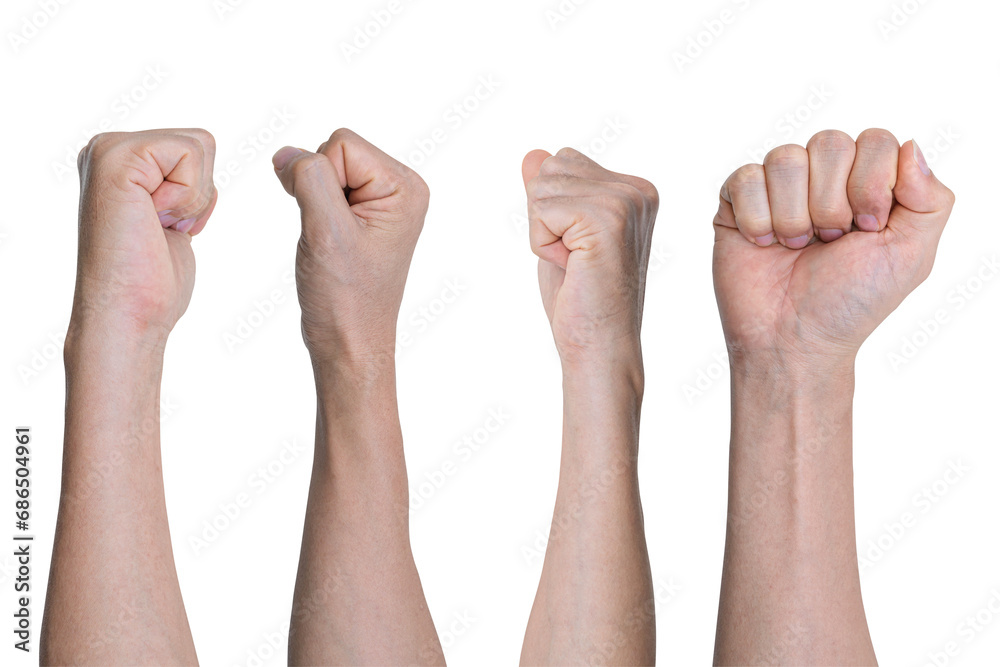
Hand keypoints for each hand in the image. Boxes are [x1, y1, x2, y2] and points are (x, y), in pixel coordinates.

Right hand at [72, 129, 217, 342]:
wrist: (127, 316)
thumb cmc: (152, 282)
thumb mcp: (173, 218)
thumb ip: (181, 185)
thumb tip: (205, 153)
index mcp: (118, 160)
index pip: (197, 148)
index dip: (199, 196)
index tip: (165, 228)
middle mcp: (105, 148)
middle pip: (202, 142)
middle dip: (198, 193)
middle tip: (160, 228)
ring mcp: (106, 150)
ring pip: (200, 146)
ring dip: (193, 198)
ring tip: (155, 226)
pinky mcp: (116, 160)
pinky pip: (190, 154)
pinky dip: (187, 197)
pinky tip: (154, 221)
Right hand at [272, 129, 428, 361]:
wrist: (349, 344)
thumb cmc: (345, 298)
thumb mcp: (325, 231)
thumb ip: (309, 179)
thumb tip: (287, 153)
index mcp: (405, 187)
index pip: (341, 144)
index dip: (320, 180)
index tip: (331, 226)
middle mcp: (400, 189)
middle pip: (334, 151)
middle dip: (318, 189)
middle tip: (329, 237)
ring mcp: (382, 203)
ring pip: (324, 169)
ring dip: (313, 202)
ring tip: (329, 243)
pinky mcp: (363, 216)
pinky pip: (324, 189)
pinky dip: (313, 210)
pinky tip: (325, 241)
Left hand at [521, 148, 658, 363]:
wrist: (599, 345)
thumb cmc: (580, 298)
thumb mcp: (559, 235)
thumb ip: (551, 192)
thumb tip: (532, 154)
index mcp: (634, 189)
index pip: (563, 161)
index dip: (552, 209)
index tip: (579, 248)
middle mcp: (636, 190)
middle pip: (551, 166)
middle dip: (544, 215)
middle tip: (573, 258)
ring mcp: (625, 201)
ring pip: (542, 186)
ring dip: (542, 231)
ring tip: (574, 263)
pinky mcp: (607, 217)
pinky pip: (540, 209)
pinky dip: (541, 243)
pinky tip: (571, 267)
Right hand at [713, 129, 954, 361]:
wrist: (793, 340)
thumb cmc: (850, 303)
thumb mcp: (910, 256)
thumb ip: (931, 199)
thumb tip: (911, 145)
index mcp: (866, 182)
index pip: (875, 141)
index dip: (871, 184)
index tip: (866, 230)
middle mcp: (822, 177)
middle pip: (829, 142)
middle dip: (831, 203)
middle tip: (829, 242)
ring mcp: (777, 187)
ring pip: (785, 158)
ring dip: (793, 215)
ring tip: (795, 247)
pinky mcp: (737, 202)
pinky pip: (745, 178)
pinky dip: (758, 220)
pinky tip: (764, 244)